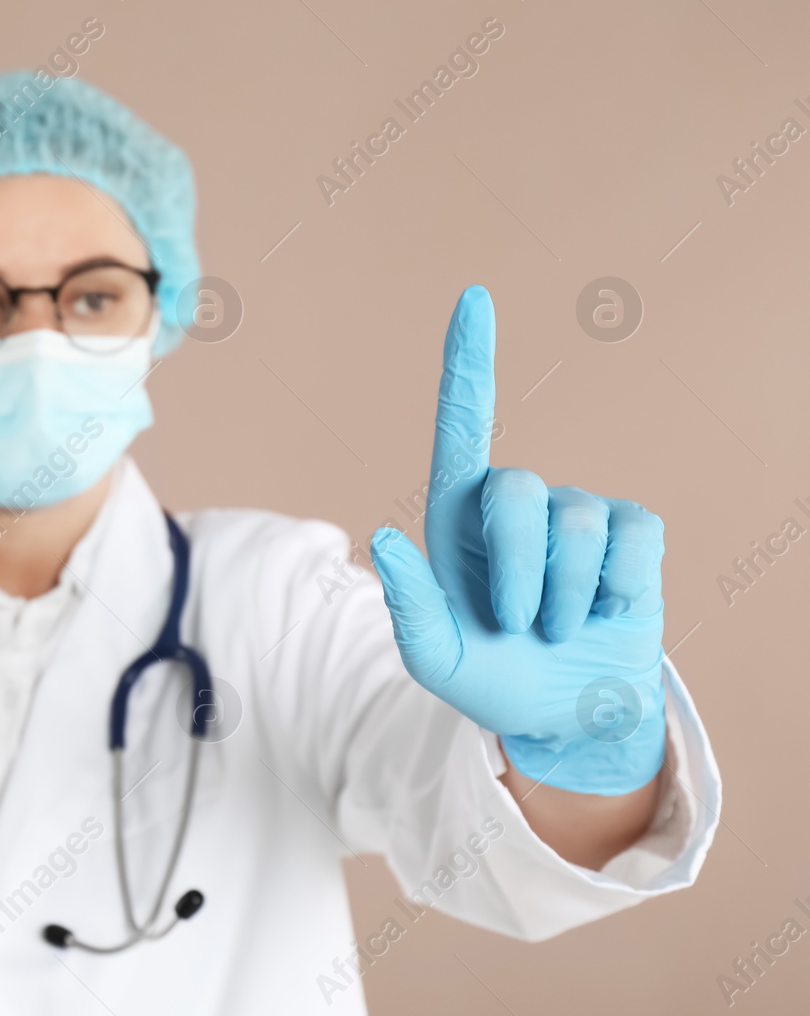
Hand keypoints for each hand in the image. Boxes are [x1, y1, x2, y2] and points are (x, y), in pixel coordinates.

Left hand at [370, 286, 666, 795]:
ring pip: (578, 525)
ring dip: (565, 597)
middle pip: (518, 491)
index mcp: (457, 517)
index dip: (469, 360)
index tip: (475, 298)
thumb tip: (382, 535)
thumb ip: (408, 605)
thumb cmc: (491, 678)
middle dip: (519, 570)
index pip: (464, 423)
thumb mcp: (436, 658)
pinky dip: (617, 590)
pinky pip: (632, 542)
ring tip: (556, 629)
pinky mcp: (633, 537)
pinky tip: (605, 613)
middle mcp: (515, 502)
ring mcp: (578, 513)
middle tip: (517, 625)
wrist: (566, 718)